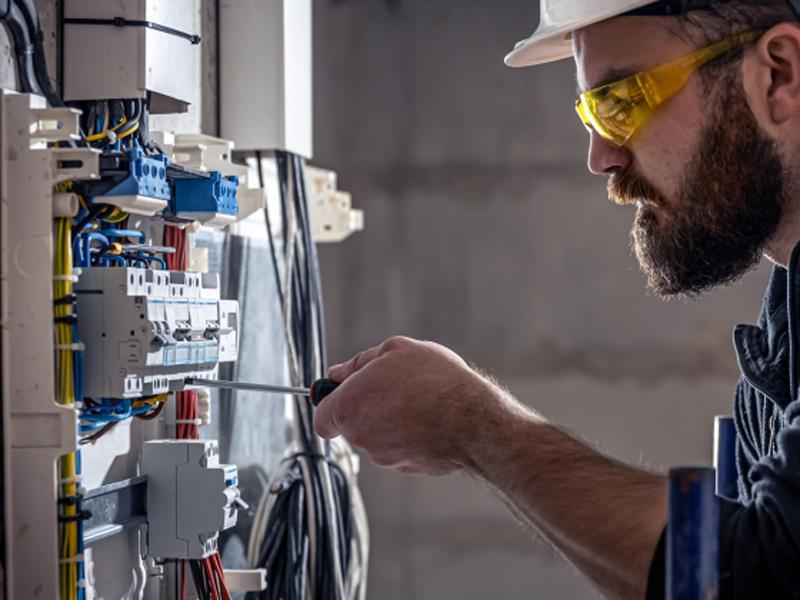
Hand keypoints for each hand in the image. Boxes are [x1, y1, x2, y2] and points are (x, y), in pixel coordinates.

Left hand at [313, 336, 503, 475]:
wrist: (473, 419)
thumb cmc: (435, 380)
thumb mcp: (395, 351)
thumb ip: (359, 363)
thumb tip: (338, 373)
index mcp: (349, 406)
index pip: (321, 417)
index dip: (330, 405)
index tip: (344, 395)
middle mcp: (361, 436)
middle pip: (352, 425)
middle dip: (367, 408)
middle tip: (396, 388)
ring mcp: (384, 456)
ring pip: (378, 437)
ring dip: (391, 421)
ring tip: (419, 402)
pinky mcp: (407, 468)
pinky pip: (400, 449)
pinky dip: (410, 437)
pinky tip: (430, 421)